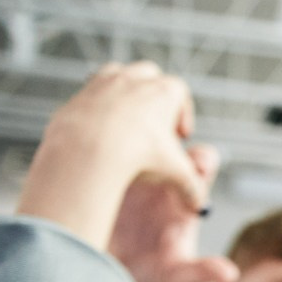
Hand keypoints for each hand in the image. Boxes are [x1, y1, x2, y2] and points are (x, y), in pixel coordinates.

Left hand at [16, 62, 210, 256]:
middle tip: (154, 123)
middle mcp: (136, 78)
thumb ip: (191, 187)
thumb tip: (199, 207)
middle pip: (151, 75)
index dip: (182, 112)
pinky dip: (100, 101)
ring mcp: (106, 81)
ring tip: (127, 120)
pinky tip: (102, 127)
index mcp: (165, 91)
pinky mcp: (82, 92)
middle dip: (154, 94)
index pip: (180, 91)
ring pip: (121, 74)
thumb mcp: (174, 174)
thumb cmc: (137, 156)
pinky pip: (93, 89)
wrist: (88, 147)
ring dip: (126, 90)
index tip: (179, 135)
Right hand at [109, 144, 236, 281]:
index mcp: (182, 206)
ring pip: (132, 149)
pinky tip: (91, 151)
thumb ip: (200, 273)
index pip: (200, 170)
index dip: (201, 162)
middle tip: (153, 141)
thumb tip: (230, 274)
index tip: (193, 165)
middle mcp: (157, 191)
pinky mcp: (96, 189)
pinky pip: (99, 162)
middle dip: (163, 139)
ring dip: (128, 140)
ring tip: (120, 141)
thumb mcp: (173, 281)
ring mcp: (126, 187)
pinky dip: (98, 152)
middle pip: (167, 150)